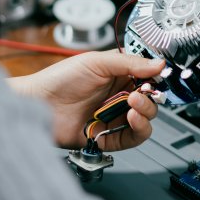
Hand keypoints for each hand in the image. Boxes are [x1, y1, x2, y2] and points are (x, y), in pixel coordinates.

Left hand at [8, 51, 164, 150]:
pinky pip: (134, 138)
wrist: (38, 104)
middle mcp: (119, 96)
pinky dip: (139, 129)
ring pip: (146, 119)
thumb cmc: (59, 80)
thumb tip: (158, 64)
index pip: (148, 77)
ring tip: (134, 104)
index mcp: (118, 75)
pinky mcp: (110, 137)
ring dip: (147, 111)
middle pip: (151, 99)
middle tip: (145, 91)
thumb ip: (129, 62)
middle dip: (152, 96)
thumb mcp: (97, 62)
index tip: (161, 76)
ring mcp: (115, 117)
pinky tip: (132, 118)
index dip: (156, 78)